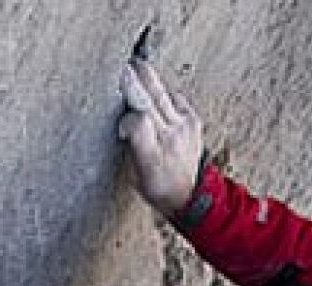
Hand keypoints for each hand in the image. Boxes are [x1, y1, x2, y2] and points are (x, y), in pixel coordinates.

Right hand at [118, 58, 203, 216]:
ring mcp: (184, 127)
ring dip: (147, 78)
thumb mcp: (135, 174)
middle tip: (121, 64)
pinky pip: (175, 99)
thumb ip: (133, 144)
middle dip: (133, 80)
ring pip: (161, 94)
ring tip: (136, 64)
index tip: (118, 108)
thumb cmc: (158, 185)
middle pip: (148, 100)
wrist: (191, 194)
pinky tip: (155, 93)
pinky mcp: (193, 121)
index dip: (125, 115)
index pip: (136, 121)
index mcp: (151, 155)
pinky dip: (164, 94)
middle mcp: (170, 138)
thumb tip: (126, 118)